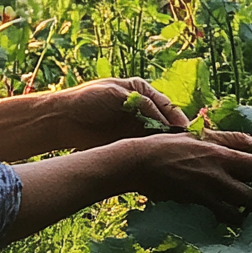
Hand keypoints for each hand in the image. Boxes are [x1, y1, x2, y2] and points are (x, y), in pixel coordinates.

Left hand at [58, 77, 188, 151]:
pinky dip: (154, 153)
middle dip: (176, 134)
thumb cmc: (87, 99)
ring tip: (176, 157)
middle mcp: (142, 108)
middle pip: (166, 122)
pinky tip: (160, 161)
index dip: (178, 118)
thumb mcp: (114, 94)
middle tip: (187, 148)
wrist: (64, 119)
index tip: (188, 132)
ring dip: (166, 146)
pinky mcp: (128, 142)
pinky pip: (146, 147)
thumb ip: (140, 103)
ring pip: (158, 137)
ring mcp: (136, 126)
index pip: (167, 105)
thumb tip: (163, 119)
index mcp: (141, 91)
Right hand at [132, 130, 251, 221]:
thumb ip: (228, 139)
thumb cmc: (168, 144)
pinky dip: (228, 220)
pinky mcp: (196, 207)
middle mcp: (218, 177)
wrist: (140, 163)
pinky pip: (220, 219)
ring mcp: (208, 195)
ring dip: (247, 213)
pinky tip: (229, 218)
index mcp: (221, 155)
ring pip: (239, 213)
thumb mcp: (198, 135)